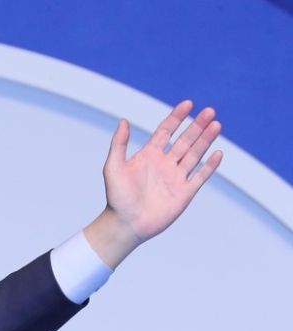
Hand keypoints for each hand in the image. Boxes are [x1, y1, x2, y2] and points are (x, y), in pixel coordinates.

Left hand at [86, 100, 222, 265]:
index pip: (166, 131)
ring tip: (216, 124)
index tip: (187, 104)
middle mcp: (164, 164)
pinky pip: (200, 176)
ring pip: (195, 154)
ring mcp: (176, 178)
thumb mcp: (113, 168)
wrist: (125, 225)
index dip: (176, 117)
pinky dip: (210, 166)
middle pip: (185, 140)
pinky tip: (218, 153)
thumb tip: (123, 120)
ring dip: (206, 140)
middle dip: (197, 125)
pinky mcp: (184, 193)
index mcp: (149, 156)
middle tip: (209, 111)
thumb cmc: (116, 198)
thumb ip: (118, 144)